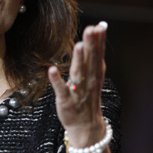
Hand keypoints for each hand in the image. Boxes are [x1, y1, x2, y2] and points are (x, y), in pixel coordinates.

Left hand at [48, 21, 107, 147]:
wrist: (86, 126)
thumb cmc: (88, 96)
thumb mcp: (94, 75)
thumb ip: (94, 55)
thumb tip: (98, 32)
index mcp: (95, 74)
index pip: (98, 55)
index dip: (99, 41)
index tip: (100, 26)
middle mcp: (89, 81)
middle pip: (90, 61)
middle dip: (91, 45)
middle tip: (91, 29)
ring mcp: (78, 91)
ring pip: (78, 74)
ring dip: (79, 60)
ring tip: (79, 45)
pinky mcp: (66, 101)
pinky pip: (61, 90)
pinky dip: (57, 81)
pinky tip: (52, 69)